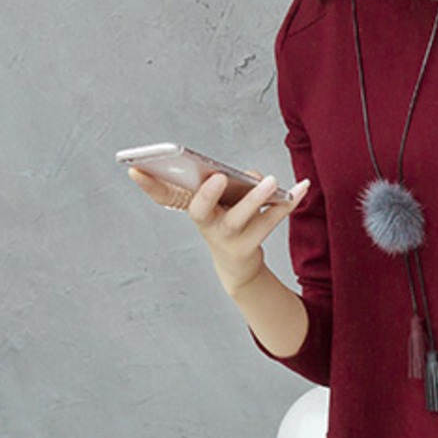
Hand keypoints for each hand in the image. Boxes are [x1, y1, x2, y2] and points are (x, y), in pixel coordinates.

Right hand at [127, 167, 309, 295]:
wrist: (236, 268)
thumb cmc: (225, 221)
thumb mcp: (221, 202)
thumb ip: (235, 183)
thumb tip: (257, 179)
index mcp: (192, 209)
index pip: (164, 195)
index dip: (148, 184)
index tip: (134, 170)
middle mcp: (205, 225)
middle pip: (202, 211)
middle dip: (208, 195)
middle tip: (218, 178)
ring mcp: (227, 238)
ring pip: (242, 219)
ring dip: (256, 198)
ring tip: (270, 181)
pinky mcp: (251, 245)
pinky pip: (272, 219)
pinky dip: (290, 201)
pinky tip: (303, 186)